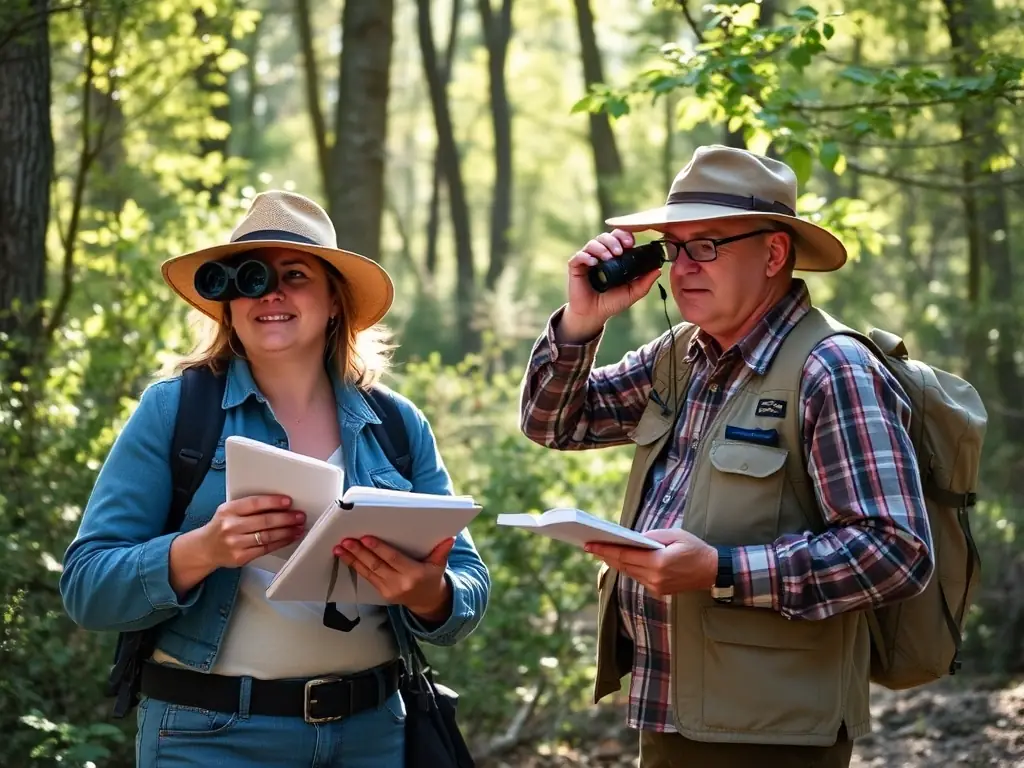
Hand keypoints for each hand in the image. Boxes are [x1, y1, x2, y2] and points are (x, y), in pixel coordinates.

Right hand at [198, 495, 304, 569]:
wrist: (204, 549)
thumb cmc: (221, 527)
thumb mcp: (228, 511)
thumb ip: (248, 507)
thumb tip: (278, 504)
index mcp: (228, 510)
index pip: (254, 503)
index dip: (273, 502)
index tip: (288, 501)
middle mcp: (231, 526)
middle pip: (264, 521)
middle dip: (286, 518)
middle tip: (300, 516)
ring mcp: (236, 543)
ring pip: (267, 536)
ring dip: (287, 531)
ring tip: (299, 527)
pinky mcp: (241, 557)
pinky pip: (266, 549)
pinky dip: (281, 542)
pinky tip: (290, 538)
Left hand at [335, 536, 453, 621]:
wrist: (428, 602)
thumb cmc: (432, 578)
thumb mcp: (439, 565)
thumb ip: (442, 551)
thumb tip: (450, 538)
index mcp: (414, 574)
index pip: (393, 559)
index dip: (379, 549)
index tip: (366, 538)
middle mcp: (399, 583)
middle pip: (376, 565)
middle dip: (359, 552)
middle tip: (347, 541)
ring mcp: (389, 590)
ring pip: (368, 572)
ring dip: (352, 559)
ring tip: (340, 548)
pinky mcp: (382, 593)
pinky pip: (367, 578)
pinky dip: (355, 566)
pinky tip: (345, 557)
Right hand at [560, 228, 662, 341]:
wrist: (594, 315)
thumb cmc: (612, 303)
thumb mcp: (632, 292)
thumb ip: (645, 282)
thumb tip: (658, 270)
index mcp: (614, 257)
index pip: (619, 238)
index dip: (624, 235)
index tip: (631, 243)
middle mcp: (600, 255)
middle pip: (606, 236)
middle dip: (614, 239)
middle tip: (620, 250)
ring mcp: (587, 260)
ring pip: (593, 243)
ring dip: (602, 247)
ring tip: (608, 257)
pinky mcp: (575, 267)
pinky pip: (579, 256)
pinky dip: (587, 256)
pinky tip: (594, 263)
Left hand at [584, 528, 717, 597]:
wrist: (712, 571)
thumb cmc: (695, 549)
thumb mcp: (675, 535)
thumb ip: (652, 536)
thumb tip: (633, 538)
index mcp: (658, 563)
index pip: (625, 556)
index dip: (605, 550)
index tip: (589, 545)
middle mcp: (655, 578)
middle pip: (623, 566)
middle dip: (605, 555)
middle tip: (589, 546)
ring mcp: (656, 587)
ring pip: (629, 573)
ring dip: (615, 562)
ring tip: (601, 551)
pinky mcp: (658, 591)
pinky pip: (638, 578)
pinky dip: (628, 568)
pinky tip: (620, 560)